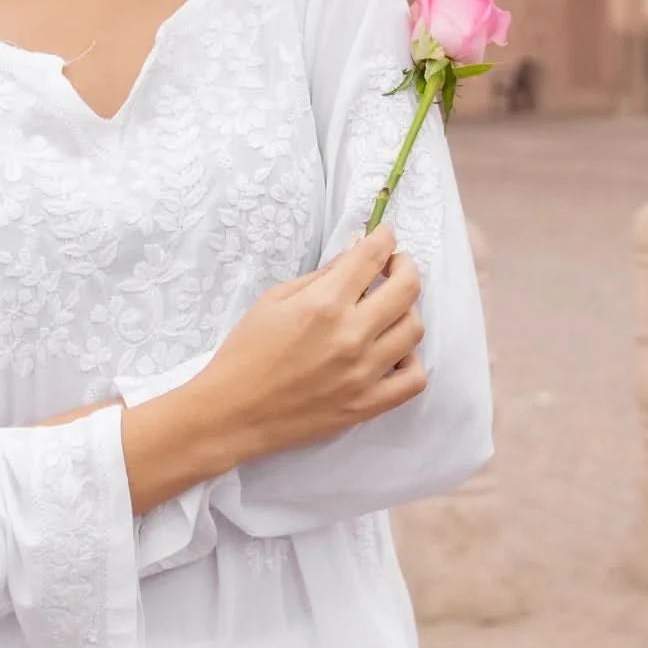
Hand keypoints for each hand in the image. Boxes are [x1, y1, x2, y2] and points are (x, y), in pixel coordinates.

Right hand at [194, 223, 425, 465]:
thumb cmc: (246, 352)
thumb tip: (354, 252)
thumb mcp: (274, 300)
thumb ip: (321, 275)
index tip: (386, 235)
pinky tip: (393, 353)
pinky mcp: (367, 405)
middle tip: (394, 265)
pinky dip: (411, 361)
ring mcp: (364, 373)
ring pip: (414, 329)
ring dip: (407, 310)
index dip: (385, 238)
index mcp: (324, 304)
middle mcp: (351, 335)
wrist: (233, 412)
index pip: (371, 258)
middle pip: (407, 288)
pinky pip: (414, 380)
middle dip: (405, 266)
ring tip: (390, 310)